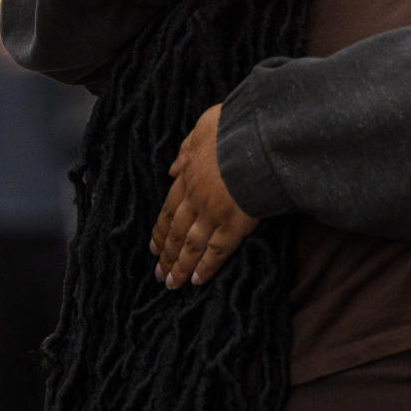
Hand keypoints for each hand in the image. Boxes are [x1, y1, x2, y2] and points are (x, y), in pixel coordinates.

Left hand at [149, 104, 259, 288]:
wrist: (257, 138)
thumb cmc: (234, 127)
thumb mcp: (203, 127)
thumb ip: (187, 148)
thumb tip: (172, 168)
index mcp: (189, 176)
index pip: (170, 209)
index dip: (160, 229)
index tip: (153, 245)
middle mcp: (196, 199)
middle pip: (176, 232)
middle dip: (166, 254)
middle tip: (158, 273)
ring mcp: (214, 214)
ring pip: (191, 246)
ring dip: (179, 266)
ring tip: (171, 283)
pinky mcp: (235, 225)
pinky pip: (216, 251)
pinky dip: (205, 267)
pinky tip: (197, 280)